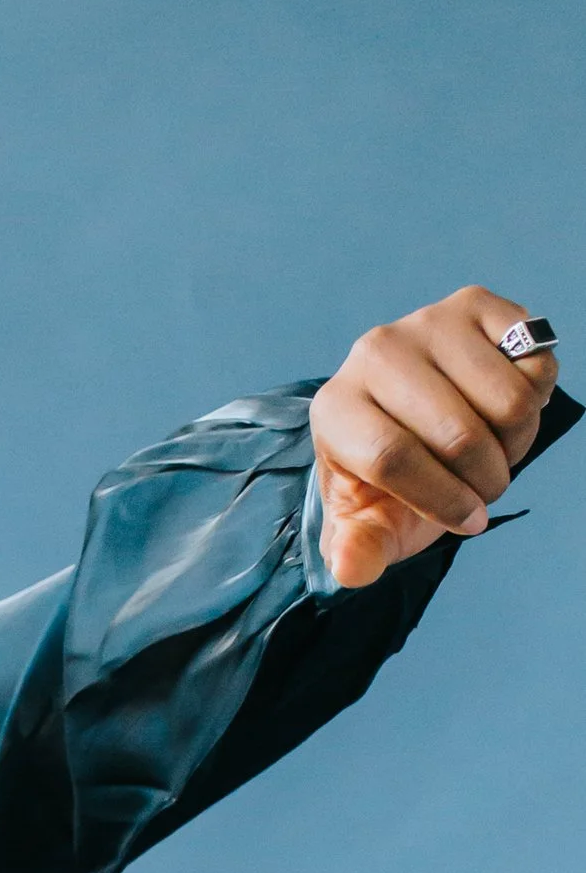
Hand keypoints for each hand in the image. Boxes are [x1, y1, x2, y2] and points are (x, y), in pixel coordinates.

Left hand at [310, 285, 559, 588]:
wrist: (418, 420)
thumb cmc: (392, 482)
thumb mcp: (374, 524)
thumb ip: (360, 551)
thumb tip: (352, 569)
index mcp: (335, 408)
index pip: (393, 457)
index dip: (443, 500)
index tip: (467, 520)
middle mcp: (374, 352)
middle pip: (458, 434)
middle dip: (486, 480)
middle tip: (482, 487)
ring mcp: (426, 321)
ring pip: (510, 402)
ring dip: (516, 443)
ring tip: (492, 448)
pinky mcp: (475, 304)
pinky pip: (536, 365)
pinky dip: (537, 401)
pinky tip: (503, 407)